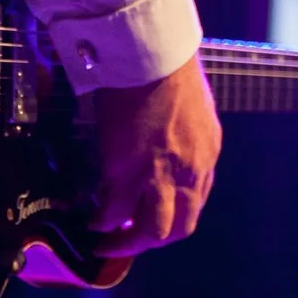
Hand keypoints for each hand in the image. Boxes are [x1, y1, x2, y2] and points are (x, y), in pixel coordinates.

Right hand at [86, 54, 220, 255]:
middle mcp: (189, 172)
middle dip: (151, 241)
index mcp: (206, 155)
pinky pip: (113, 213)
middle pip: (177, 229)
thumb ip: (186, 138)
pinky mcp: (127, 171)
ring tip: (105, 241)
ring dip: (125, 243)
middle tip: (128, 240)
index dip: (171, 218)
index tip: (151, 218)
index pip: (194, 204)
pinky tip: (91, 220)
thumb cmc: (167, 69)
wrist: (150, 54)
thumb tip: (168, 149)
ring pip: (148, 232)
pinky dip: (101, 222)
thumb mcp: (193, 110)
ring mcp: (159, 175)